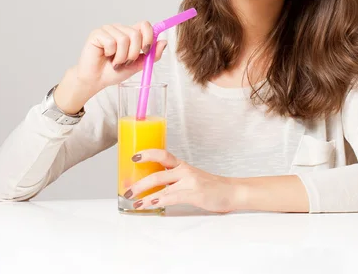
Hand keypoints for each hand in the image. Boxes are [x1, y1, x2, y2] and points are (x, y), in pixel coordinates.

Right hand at [76, 21, 167, 93]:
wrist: (97, 80)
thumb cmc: (114, 72)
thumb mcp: (138, 65)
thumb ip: (152, 55)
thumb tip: (164, 42)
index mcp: (131, 34)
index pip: (145, 25)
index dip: (149, 36)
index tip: (146, 50)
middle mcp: (120, 29)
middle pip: (136, 33)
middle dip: (134, 53)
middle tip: (126, 61)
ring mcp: (108, 30)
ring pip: (124, 39)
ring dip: (121, 56)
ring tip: (115, 61)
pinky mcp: (97, 33)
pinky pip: (111, 41)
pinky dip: (111, 53)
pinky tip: (106, 56)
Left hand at [123, 149, 238, 212]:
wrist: (231, 192)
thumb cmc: (210, 186)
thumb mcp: (190, 178)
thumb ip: (174, 179)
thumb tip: (150, 185)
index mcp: (182, 165)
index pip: (162, 154)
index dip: (147, 154)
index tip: (133, 156)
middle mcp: (184, 171)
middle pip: (157, 172)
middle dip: (139, 181)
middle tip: (126, 188)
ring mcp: (189, 181)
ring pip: (161, 184)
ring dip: (144, 193)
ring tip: (133, 200)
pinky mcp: (194, 193)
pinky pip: (171, 197)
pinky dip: (158, 200)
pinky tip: (150, 204)